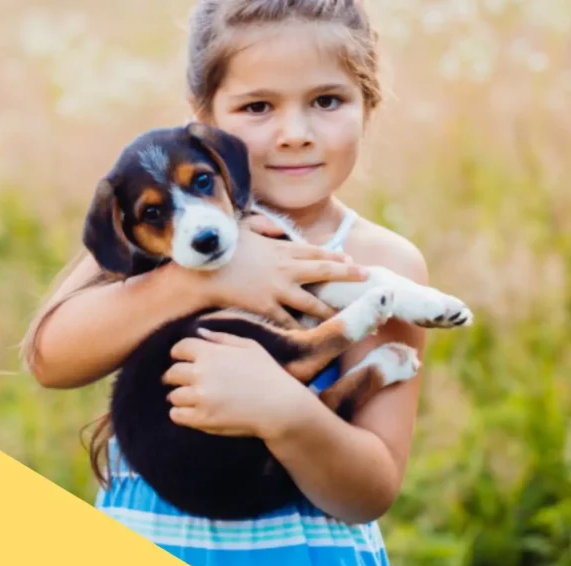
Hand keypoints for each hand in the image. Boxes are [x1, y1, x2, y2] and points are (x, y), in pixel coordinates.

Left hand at [162, 328, 310, 438]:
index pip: (179, 348)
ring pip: (173, 396)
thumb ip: (222, 338)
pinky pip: (177, 415)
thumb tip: (198, 332)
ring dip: (181, 397)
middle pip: (172, 373)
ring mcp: (201, 397)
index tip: (185, 361)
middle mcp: (201, 373)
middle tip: (186, 383)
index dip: (180, 354)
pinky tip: (193, 412)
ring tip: (194, 399)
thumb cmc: (269, 375)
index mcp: (211, 353)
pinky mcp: (202, 419)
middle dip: (177, 377)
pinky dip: (181, 414)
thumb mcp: (250, 348)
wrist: (281, 407)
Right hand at [188, 216, 368, 327]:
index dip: (337, 257)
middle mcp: (285, 268)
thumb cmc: (219, 247)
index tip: (352, 261)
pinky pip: (289, 321)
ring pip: (313, 303)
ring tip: (349, 317)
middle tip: (367, 279)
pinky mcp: (266, 307)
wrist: (202, 271)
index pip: (316, 252)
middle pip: (324, 272)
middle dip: (348, 276)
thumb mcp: (243, 227)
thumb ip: (265, 225)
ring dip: (332, 311)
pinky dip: (303, 329)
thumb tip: (278, 228)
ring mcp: (277, 289)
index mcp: (281, 249)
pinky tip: (316, 335)